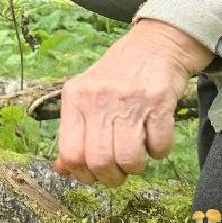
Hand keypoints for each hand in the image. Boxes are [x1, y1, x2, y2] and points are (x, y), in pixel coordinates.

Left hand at [54, 20, 211, 187]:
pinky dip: (159, 151)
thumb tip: (63, 170)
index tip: (94, 175)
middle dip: (112, 177)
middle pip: (100, 161)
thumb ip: (73, 132)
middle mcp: (98, 98)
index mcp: (75, 97)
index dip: (83, 174)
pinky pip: (159, 146)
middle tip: (119, 172)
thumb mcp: (86, 96)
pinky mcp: (159, 102)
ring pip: (129, 159)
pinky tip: (154, 138)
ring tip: (138, 156)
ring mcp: (129, 99)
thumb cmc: (117, 76)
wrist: (154, 45)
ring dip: (136, 167)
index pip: (71, 153)